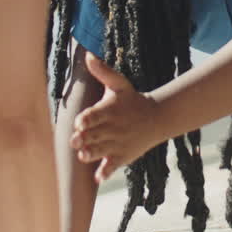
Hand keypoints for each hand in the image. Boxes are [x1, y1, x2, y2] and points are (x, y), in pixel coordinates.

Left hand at [70, 53, 163, 182]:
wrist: (157, 118)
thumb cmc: (133, 100)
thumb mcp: (120, 84)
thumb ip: (103, 71)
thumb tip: (88, 54)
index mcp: (110, 110)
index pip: (96, 115)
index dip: (87, 119)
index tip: (79, 123)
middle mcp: (113, 128)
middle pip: (96, 134)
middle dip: (84, 138)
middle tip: (74, 141)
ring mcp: (118, 144)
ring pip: (101, 151)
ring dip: (92, 154)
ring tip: (83, 155)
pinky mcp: (122, 156)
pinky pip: (113, 166)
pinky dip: (106, 172)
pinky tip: (98, 178)